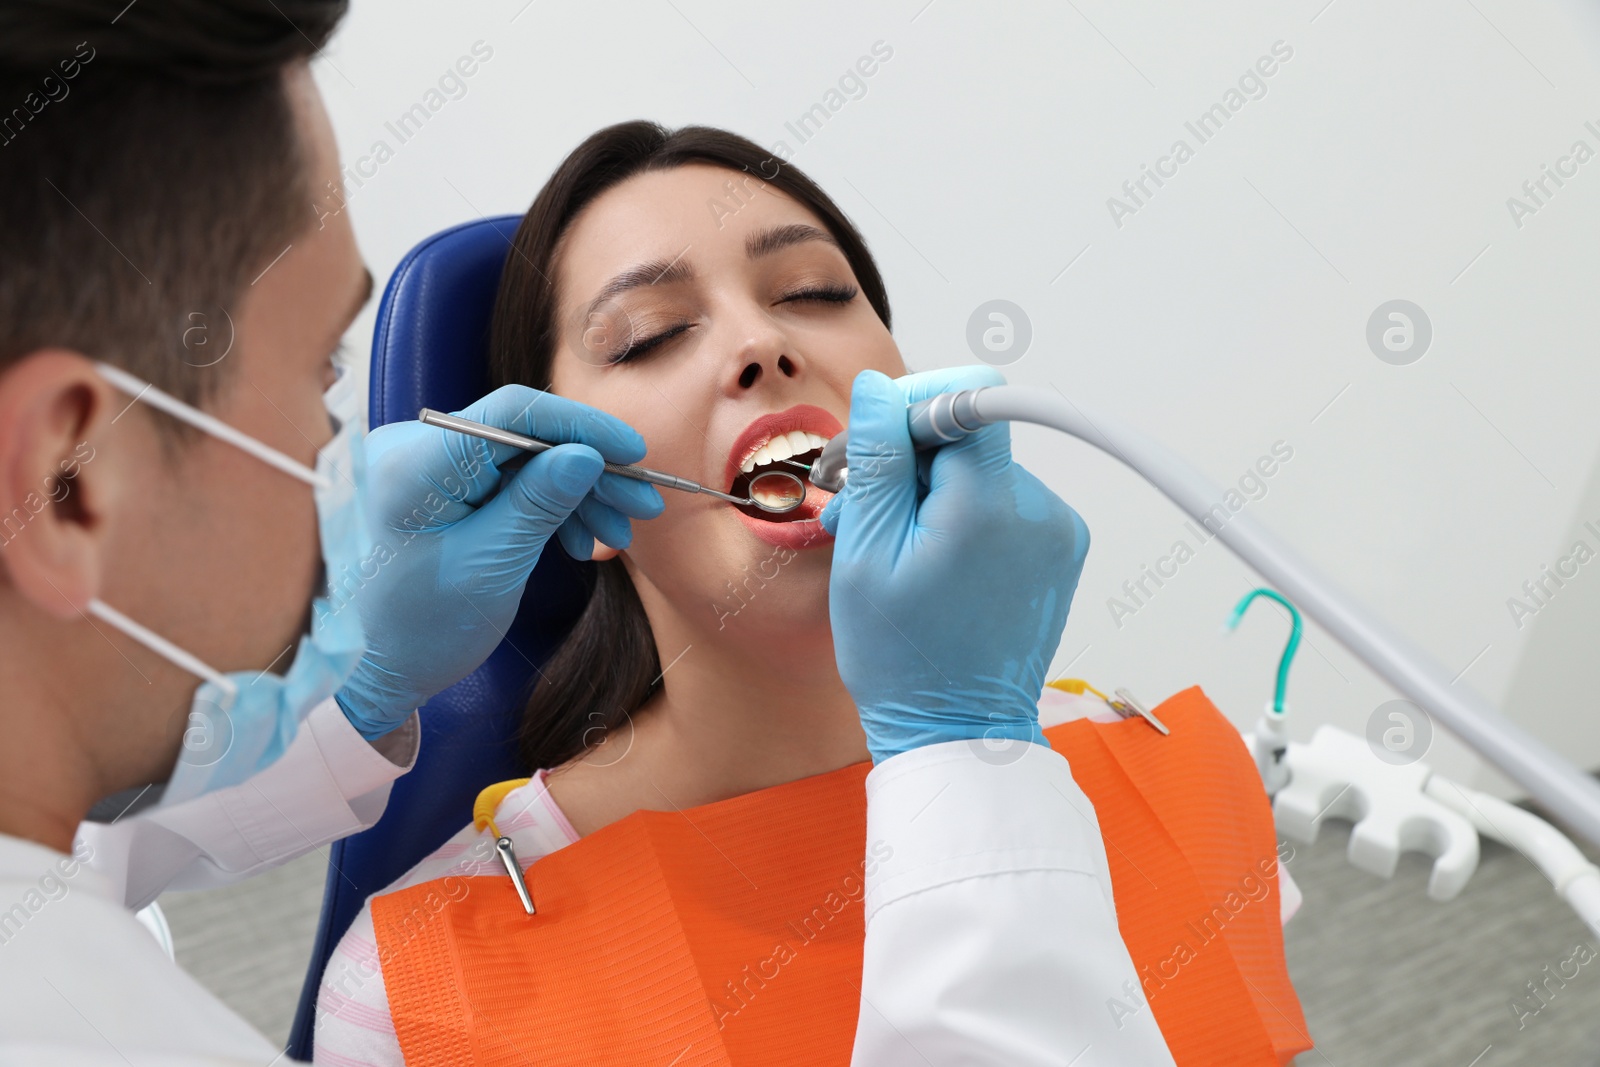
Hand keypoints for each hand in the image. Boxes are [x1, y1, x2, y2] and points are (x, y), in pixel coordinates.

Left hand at [334, 385, 663, 737]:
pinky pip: (504, 483)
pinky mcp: (438, 489)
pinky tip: (579, 541)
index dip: (583, 427)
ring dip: (575, 494)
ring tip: (616, 536)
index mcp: (415, 463)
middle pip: (524, 438)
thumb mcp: (491, 566)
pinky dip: (546, 508)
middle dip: (589, 470)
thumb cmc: (419, 629)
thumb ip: (539, 502)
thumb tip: (587, 453)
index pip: (513, 414)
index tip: (634, 455)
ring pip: (522, 462)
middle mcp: (415, 449)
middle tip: (642, 505)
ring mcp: (425, 467)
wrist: (370, 672)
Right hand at [819, 366, 1088, 762]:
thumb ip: (878, 461)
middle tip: (861, 510)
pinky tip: (936, 565)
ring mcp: (1058, 532)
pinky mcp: (1062, 552)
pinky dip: (968, 521)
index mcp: (988, 505)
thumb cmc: (904, 657)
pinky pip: (1006, 507)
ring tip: (898, 551)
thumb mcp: (865, 553)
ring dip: (937, 496)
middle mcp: (1039, 510)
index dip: (910, 412)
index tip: (873, 446)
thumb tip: (881, 390)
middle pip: (970, 441)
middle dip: (913, 464)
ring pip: (984, 474)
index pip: (963, 402)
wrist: (958, 732)